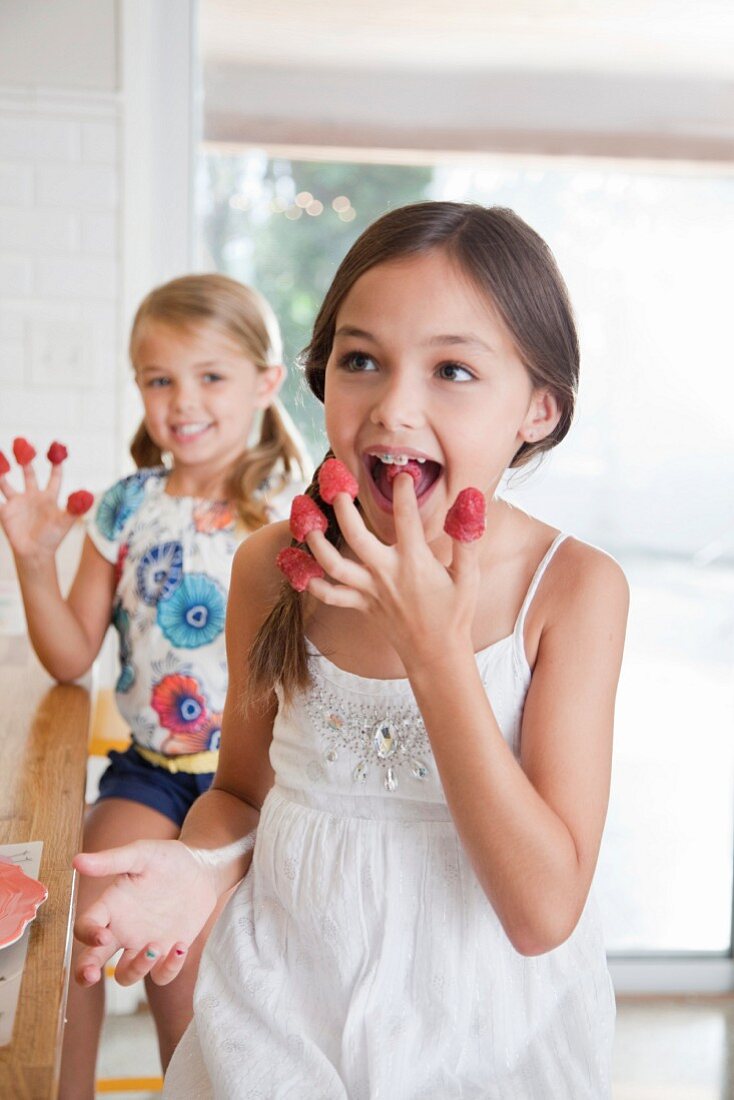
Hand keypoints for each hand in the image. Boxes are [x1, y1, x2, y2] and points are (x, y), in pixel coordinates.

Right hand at [0, 451, 76, 560]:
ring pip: (5, 483)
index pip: (54, 477)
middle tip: (23, 444)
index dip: (56, 465)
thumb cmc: (53, 538)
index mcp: (49, 497)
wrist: (36, 553)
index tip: (57, 450)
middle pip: (29, 474)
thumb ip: (75, 508)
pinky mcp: (5, 511)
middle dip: (25, 460)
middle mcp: (32, 496)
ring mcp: (17, 502)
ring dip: (1, 471)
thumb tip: (88, 495)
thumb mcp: (65, 522)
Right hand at [73, 839, 217, 986]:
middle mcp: (122, 931)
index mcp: (110, 907)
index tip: (103, 934)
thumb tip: (77, 861)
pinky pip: (162, 975)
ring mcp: (143, 945)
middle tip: (91, 975)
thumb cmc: (167, 858)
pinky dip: (170, 968)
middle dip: (85, 972)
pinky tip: (180, 946)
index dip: (87, 935)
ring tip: (154, 947)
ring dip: (137, 968)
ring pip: (126, 975)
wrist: (202, 869)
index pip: (85, 927)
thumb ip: (111, 861)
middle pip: (93, 960)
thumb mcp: (141, 854)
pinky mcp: (168, 953)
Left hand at [305, 473, 482, 668]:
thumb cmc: (454, 614)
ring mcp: (370, 590)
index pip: (405, 517)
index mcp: (414, 562)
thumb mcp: (469, 577)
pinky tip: (300, 569)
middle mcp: (387, 573)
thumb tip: (470, 501)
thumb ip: (468, 539)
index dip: (403, 491)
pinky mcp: (362, 604)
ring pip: (334, 565)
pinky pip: (331, 595)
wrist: (436, 653)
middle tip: (338, 487)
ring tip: (308, 522)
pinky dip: (312, 583)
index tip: (402, 474)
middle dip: (345, 509)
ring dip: (317, 543)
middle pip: (356, 537)